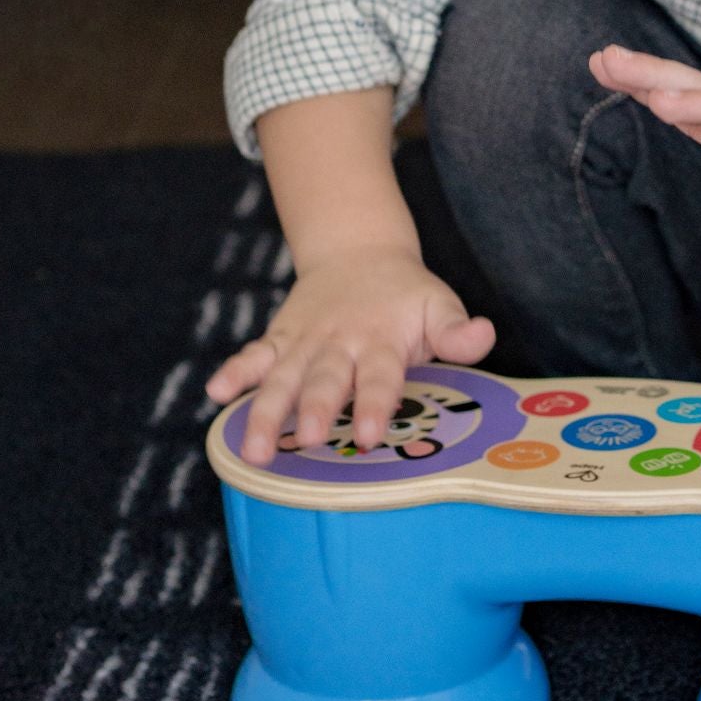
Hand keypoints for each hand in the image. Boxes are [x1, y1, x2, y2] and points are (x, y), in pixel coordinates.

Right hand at [204, 249, 495, 467]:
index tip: (369, 434)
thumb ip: (456, 330)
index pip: (381, 375)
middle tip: (309, 439)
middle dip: (316, 408)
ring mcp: (306, 340)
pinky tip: (215, 394)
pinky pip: (255, 354)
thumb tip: (484, 335)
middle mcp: (340, 342)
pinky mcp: (280, 338)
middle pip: (325, 378)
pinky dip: (235, 372)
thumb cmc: (406, 297)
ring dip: (266, 410)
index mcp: (382, 339)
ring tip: (254, 448)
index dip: (375, 403)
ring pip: (282, 377)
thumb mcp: (437, 306)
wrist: (360, 252)